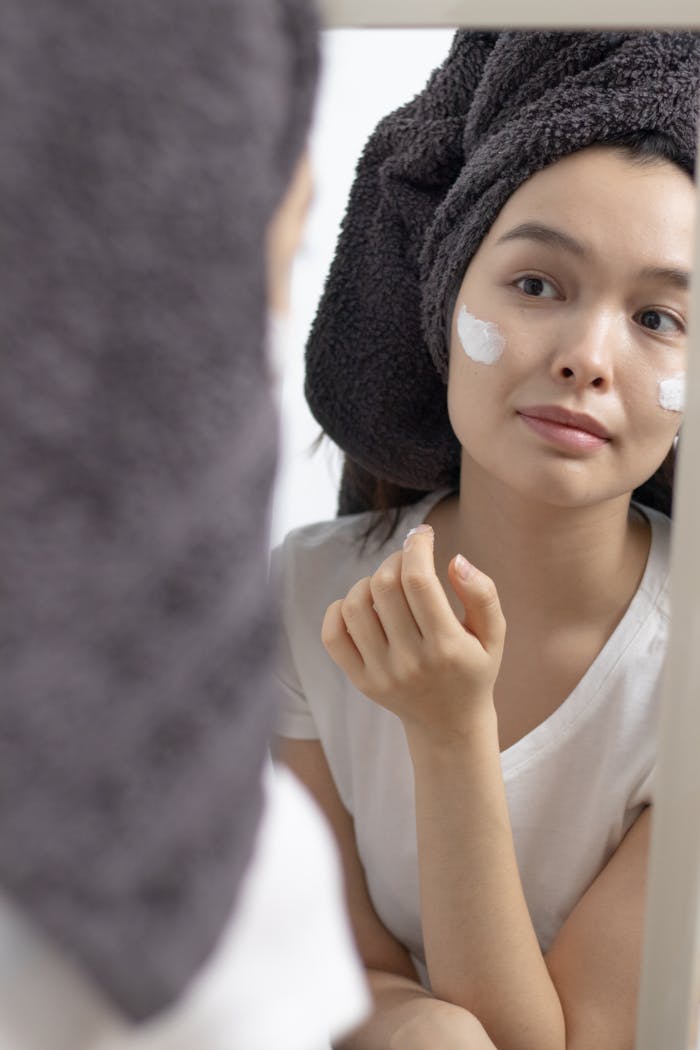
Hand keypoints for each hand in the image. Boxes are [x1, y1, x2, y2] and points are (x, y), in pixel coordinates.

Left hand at [321, 524, 504, 742]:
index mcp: (447, 646)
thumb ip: (482, 593)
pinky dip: (340, 609)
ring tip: (388, 585)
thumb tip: (455, 559)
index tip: (422, 534)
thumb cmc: (473, 669)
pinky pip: (333, 634)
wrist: (449, 725)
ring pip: (355, 606)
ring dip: (369, 581)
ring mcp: (381, 674)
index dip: (417, 547)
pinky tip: (363, 604)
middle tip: (409, 560)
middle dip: (396, 559)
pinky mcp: (360, 680)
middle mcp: (411, 662)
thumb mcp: (494, 634)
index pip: (419, 581)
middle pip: (385, 587)